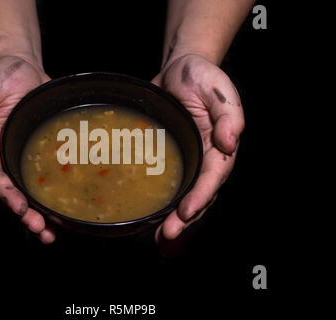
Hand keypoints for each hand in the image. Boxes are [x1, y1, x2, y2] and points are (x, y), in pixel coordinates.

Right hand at [0, 55, 54, 243]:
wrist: (22, 67)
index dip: (6, 195)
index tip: (20, 209)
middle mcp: (8, 156)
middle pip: (15, 192)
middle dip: (27, 215)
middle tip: (42, 231)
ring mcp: (27, 156)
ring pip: (33, 191)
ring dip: (42, 213)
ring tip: (54, 232)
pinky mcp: (46, 152)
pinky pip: (52, 175)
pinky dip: (58, 193)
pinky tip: (69, 209)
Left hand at [152, 54, 244, 241]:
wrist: (179, 70)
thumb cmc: (202, 78)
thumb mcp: (218, 90)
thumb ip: (228, 115)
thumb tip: (231, 142)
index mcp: (219, 146)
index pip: (211, 177)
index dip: (201, 196)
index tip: (186, 212)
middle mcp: (203, 159)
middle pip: (197, 195)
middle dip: (184, 218)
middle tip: (167, 235)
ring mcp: (185, 161)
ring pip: (181, 196)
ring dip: (171, 218)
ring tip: (158, 238)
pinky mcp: (167, 159)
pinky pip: (165, 184)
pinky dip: (159, 203)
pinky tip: (146, 218)